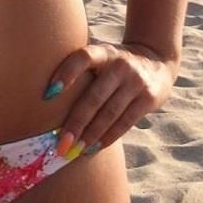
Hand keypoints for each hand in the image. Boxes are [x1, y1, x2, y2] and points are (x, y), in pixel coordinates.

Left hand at [44, 41, 177, 158]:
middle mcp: (120, 65)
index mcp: (103, 51)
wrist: (156, 61)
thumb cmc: (113, 64)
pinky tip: (94, 148)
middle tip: (60, 144)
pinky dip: (108, 137)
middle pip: (94, 96)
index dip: (65, 73)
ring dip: (90, 135)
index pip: (82, 58)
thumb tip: (46, 97)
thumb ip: (80, 68)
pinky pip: (125, 122)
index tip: (47, 94)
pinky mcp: (148, 99)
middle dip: (75, 123)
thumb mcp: (100, 56)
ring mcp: (136, 81)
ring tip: (74, 151)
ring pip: (109, 113)